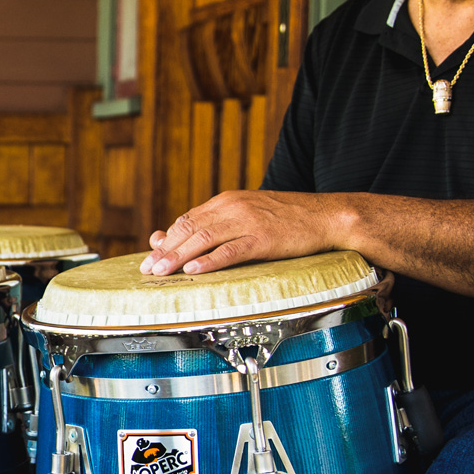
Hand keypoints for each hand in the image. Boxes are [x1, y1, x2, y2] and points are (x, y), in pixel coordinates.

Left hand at [139, 191, 342, 275]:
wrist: (325, 216)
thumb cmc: (288, 220)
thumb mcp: (249, 215)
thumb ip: (220, 225)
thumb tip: (197, 239)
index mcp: (228, 201)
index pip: (188, 219)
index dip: (167, 239)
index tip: (151, 256)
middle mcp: (233, 207)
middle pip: (190, 228)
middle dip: (166, 250)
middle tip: (148, 269)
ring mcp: (248, 222)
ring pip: (204, 238)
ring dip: (179, 257)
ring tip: (162, 272)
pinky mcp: (263, 238)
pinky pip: (230, 250)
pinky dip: (209, 261)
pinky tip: (194, 270)